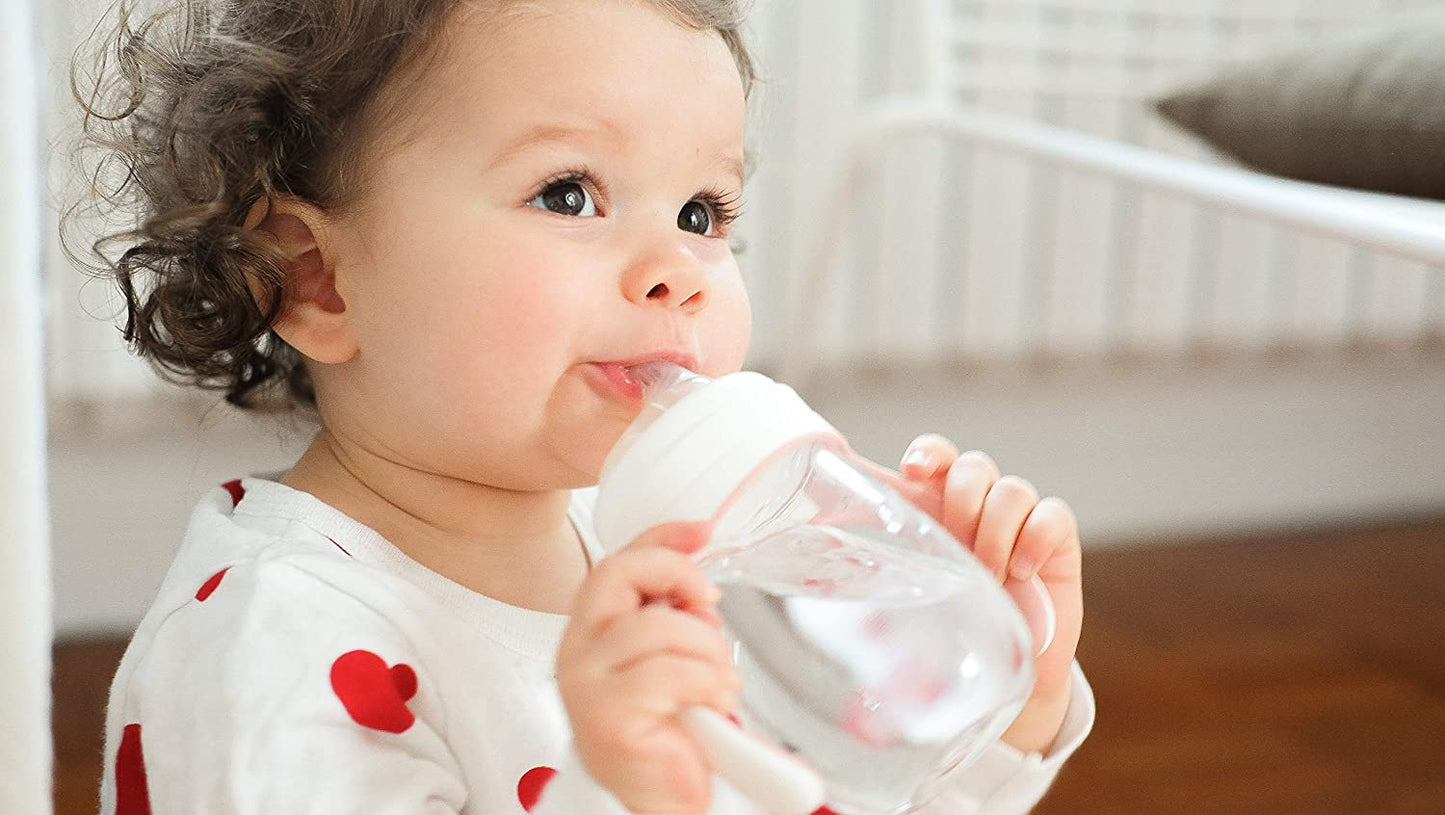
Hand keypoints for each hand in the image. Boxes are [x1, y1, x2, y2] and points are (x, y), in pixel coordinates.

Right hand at [555, 521, 739, 813]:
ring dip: (706, 648)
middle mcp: (576, 650)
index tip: (703, 530)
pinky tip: (715, 702)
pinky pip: (669, 674)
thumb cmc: (667, 730)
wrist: (661, 800)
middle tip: (711, 606)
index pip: (618, 560)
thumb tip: (702, 559)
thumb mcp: (673, 655)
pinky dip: (707, 682)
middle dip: (678, 576)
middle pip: (618, 572)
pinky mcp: (606, 715)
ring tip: (720, 679)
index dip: (663, 536)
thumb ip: (674, 611)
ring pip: (656, 626)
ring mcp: (585, 683)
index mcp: (591, 630)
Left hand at [850, 434, 1082, 754]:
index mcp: (941, 509)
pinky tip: (1023, 570)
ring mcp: (1022, 522)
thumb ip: (883, 569)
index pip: (936, 458)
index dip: (929, 454)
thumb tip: (818, 563)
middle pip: (975, 466)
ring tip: (991, 574)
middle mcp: (981, 507)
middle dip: (963, 498)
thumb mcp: (914, 594)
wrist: (1009, 670)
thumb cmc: (953, 626)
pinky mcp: (1058, 543)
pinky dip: (1036, 537)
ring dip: (997, 529)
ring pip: (1013, 490)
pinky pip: (1054, 515)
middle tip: (958, 541)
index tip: (912, 471)